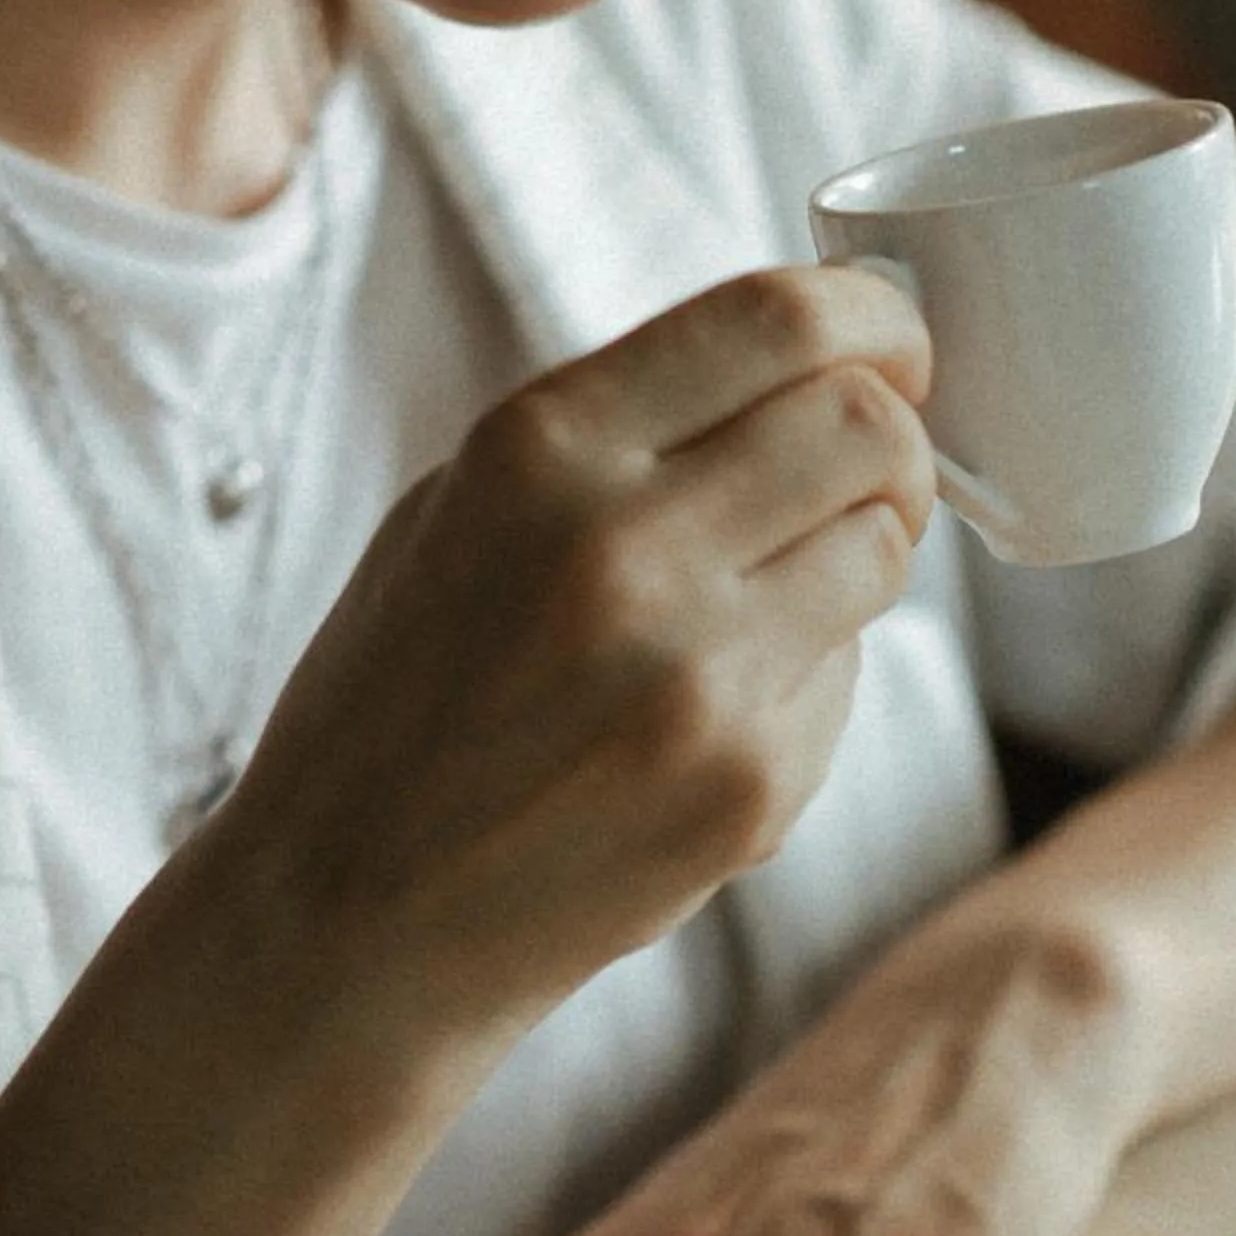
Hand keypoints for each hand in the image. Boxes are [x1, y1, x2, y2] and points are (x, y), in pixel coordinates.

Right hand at [219, 264, 936, 1048]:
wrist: (343, 920)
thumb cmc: (400, 697)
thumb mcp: (460, 504)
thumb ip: (621, 425)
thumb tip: (808, 363)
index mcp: (539, 449)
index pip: (779, 318)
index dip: (874, 316)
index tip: (891, 341)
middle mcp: (624, 547)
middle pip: (868, 424)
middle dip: (892, 432)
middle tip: (862, 469)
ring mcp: (697, 676)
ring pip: (884, 546)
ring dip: (860, 547)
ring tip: (777, 586)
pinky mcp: (749, 786)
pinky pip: (853, 675)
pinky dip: (813, 670)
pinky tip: (711, 708)